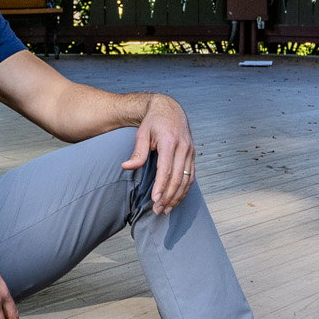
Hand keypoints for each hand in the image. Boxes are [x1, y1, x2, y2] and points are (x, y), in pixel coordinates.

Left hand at [123, 94, 195, 213]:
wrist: (169, 108)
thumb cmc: (153, 122)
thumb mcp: (142, 133)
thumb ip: (137, 152)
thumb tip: (126, 167)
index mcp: (169, 141)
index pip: (166, 169)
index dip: (161, 186)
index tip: (155, 200)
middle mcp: (183, 147)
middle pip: (178, 177)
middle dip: (168, 196)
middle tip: (158, 210)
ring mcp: (190, 151)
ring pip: (187, 179)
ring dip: (177, 196)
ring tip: (167, 209)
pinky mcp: (193, 155)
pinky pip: (191, 176)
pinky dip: (184, 190)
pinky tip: (176, 199)